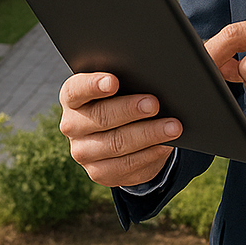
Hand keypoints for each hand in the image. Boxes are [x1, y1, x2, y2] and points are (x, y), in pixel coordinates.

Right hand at [58, 72, 181, 187]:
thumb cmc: (123, 95)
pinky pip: (126, 166)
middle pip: (101, 117)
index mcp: (72, 97)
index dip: (94, 85)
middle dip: (130, 110)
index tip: (114, 81)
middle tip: (155, 104)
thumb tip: (156, 72)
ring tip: (173, 127)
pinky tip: (165, 145)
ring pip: (117, 144)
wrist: (121, 131)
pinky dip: (149, 154)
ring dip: (148, 134)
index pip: (77, 90)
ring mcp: (83, 152)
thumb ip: (130, 76)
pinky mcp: (99, 172)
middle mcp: (72, 125)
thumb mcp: (123, 83)